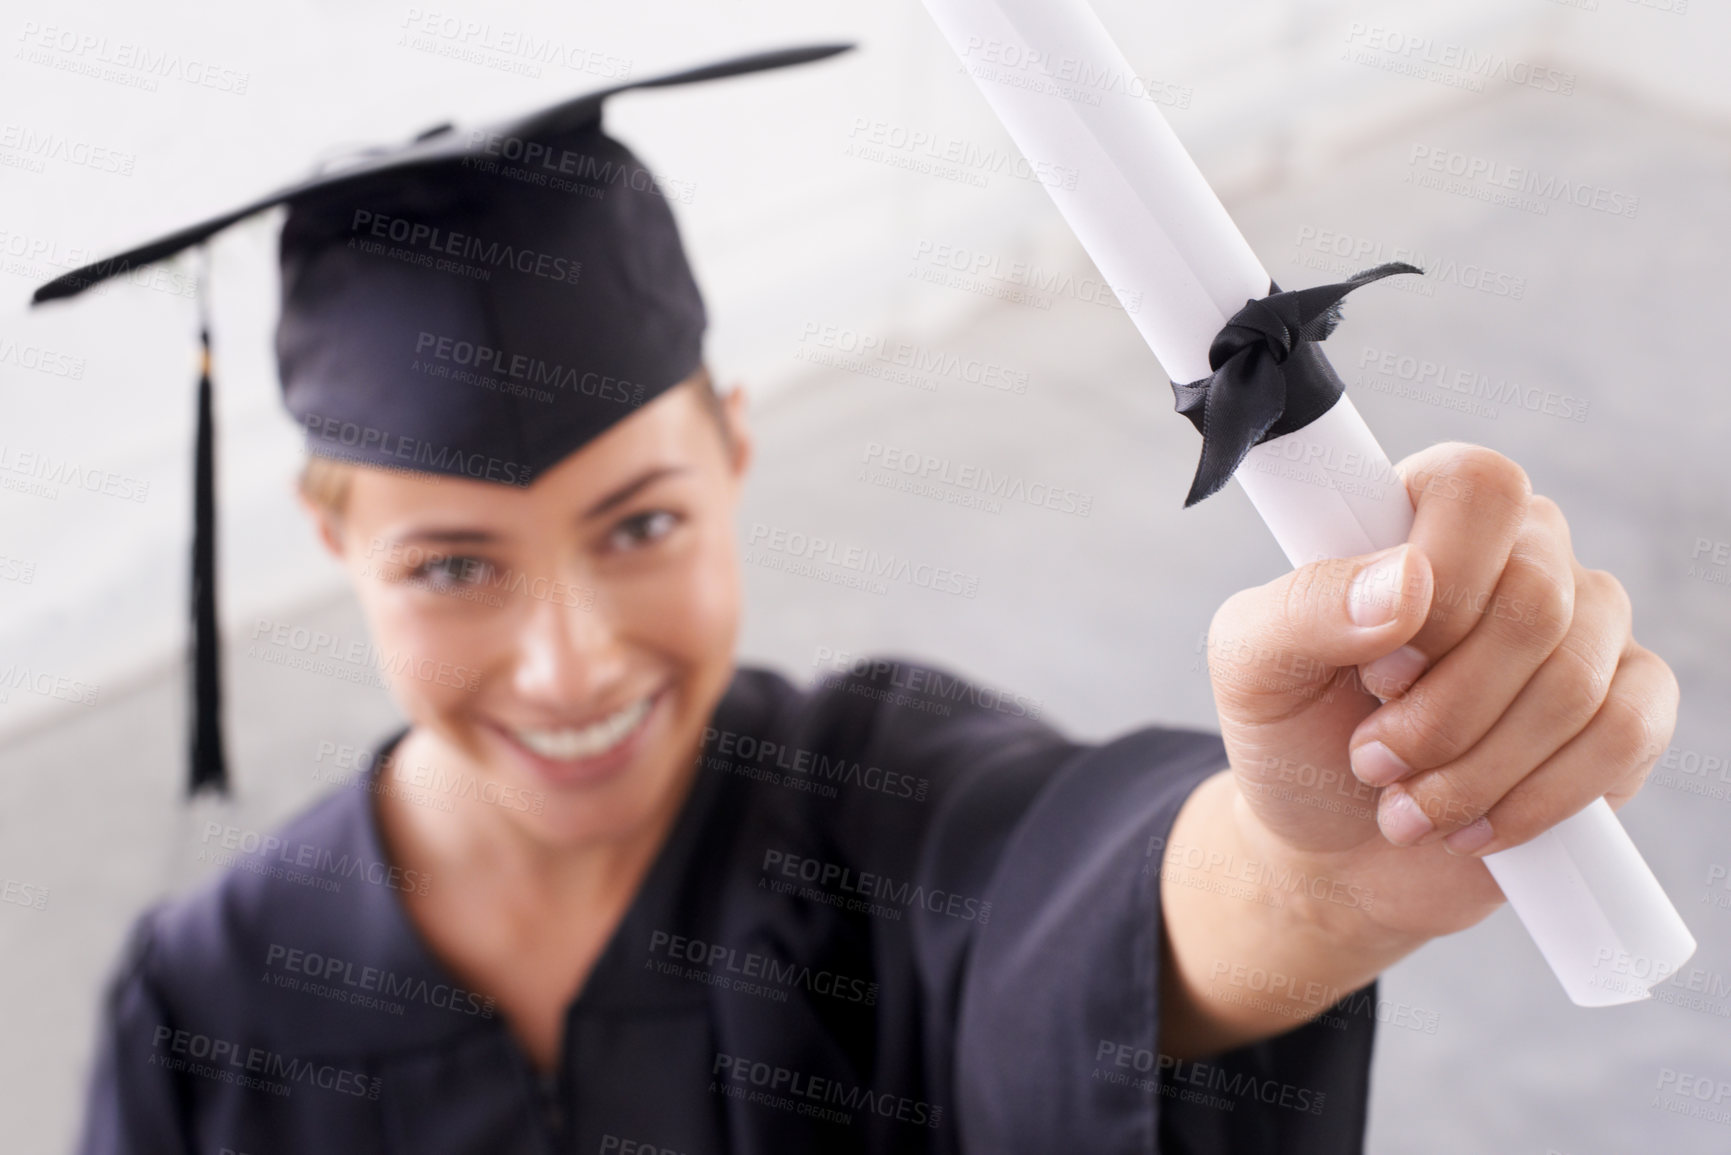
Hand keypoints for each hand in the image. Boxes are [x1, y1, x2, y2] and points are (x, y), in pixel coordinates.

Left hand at [1202, 442, 1678, 944]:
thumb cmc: (1291, 734)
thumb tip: (1406, 582)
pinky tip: (1472, 824)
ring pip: (1573, 682)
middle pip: (1534, 600)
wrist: (1330, 845)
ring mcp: (1589, 626)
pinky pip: (1622, 735)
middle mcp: (1524, 550)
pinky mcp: (1630, 707)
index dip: (1437, 586)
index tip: (1372, 672)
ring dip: (1473, 769)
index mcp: (1427, 510)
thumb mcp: (1252, 667)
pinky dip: (1537, 798)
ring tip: (1403, 802)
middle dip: (1440, 710)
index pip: (1481, 488)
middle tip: (1370, 757)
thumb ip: (1304, 607)